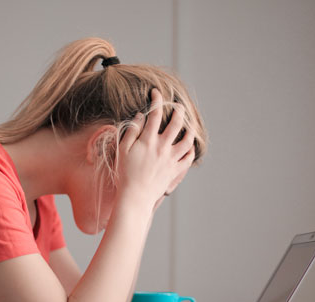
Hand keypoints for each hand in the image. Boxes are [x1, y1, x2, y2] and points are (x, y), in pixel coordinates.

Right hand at [115, 89, 195, 209]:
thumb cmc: (125, 173)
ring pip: (188, 140)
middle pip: (177, 123)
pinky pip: (188, 158)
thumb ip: (132, 131)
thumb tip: (141, 116)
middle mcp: (163, 147)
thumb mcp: (122, 150)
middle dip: (179, 110)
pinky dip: (191, 150)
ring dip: (190, 129)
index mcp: (148, 140)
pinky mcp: (175, 171)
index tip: (156, 92)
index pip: (155, 114)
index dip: (157, 100)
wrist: (135, 196)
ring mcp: (171, 159)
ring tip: (188, 124)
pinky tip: (189, 145)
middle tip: (178, 106)